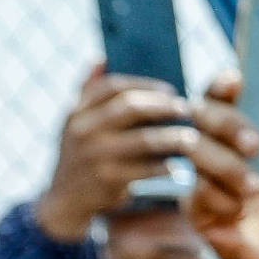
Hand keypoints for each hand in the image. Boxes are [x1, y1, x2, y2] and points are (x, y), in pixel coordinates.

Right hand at [33, 65, 200, 241]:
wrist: (65, 199)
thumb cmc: (81, 154)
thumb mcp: (75, 122)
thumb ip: (88, 91)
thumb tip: (102, 58)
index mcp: (77, 110)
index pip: (112, 86)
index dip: (145, 85)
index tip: (169, 89)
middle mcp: (83, 129)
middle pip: (130, 107)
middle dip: (163, 106)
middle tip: (186, 109)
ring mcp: (95, 155)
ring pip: (144, 139)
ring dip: (172, 137)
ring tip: (192, 138)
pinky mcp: (108, 179)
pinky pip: (146, 169)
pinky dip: (165, 166)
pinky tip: (179, 165)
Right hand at [173, 74, 258, 258]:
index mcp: (247, 128)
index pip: (225, 91)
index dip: (225, 81)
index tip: (239, 79)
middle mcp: (219, 145)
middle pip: (203, 112)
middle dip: (228, 123)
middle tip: (257, 144)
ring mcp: (203, 175)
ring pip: (195, 150)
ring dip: (226, 165)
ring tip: (256, 188)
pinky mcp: (198, 209)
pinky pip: (199, 195)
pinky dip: (223, 201)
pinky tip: (240, 213)